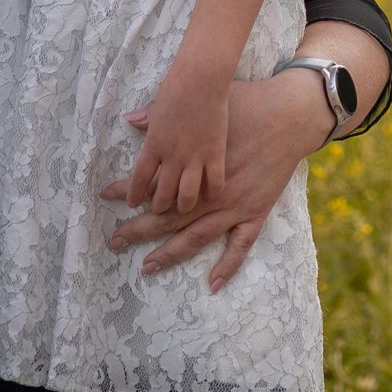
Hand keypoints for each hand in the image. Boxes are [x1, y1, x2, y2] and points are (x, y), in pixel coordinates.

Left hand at [103, 69, 330, 290]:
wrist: (286, 116)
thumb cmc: (243, 107)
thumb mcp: (199, 109)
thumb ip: (162, 117)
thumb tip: (131, 119)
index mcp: (191, 168)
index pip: (150, 184)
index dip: (126, 191)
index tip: (104, 196)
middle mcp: (206, 194)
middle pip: (165, 217)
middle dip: (137, 230)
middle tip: (113, 243)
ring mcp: (231, 207)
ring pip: (194, 237)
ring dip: (170, 253)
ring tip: (147, 267)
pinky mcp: (255, 213)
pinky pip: (239, 246)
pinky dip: (226, 265)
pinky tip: (213, 284)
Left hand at [127, 63, 227, 213]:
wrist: (203, 80)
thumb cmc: (178, 88)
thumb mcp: (158, 105)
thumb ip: (147, 119)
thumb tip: (130, 119)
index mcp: (154, 144)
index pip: (139, 177)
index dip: (133, 193)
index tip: (130, 204)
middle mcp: (172, 157)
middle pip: (161, 192)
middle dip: (156, 208)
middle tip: (155, 215)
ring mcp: (195, 158)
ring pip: (186, 195)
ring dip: (181, 206)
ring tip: (179, 211)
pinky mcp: (217, 156)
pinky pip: (214, 183)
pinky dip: (210, 193)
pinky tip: (211, 198)